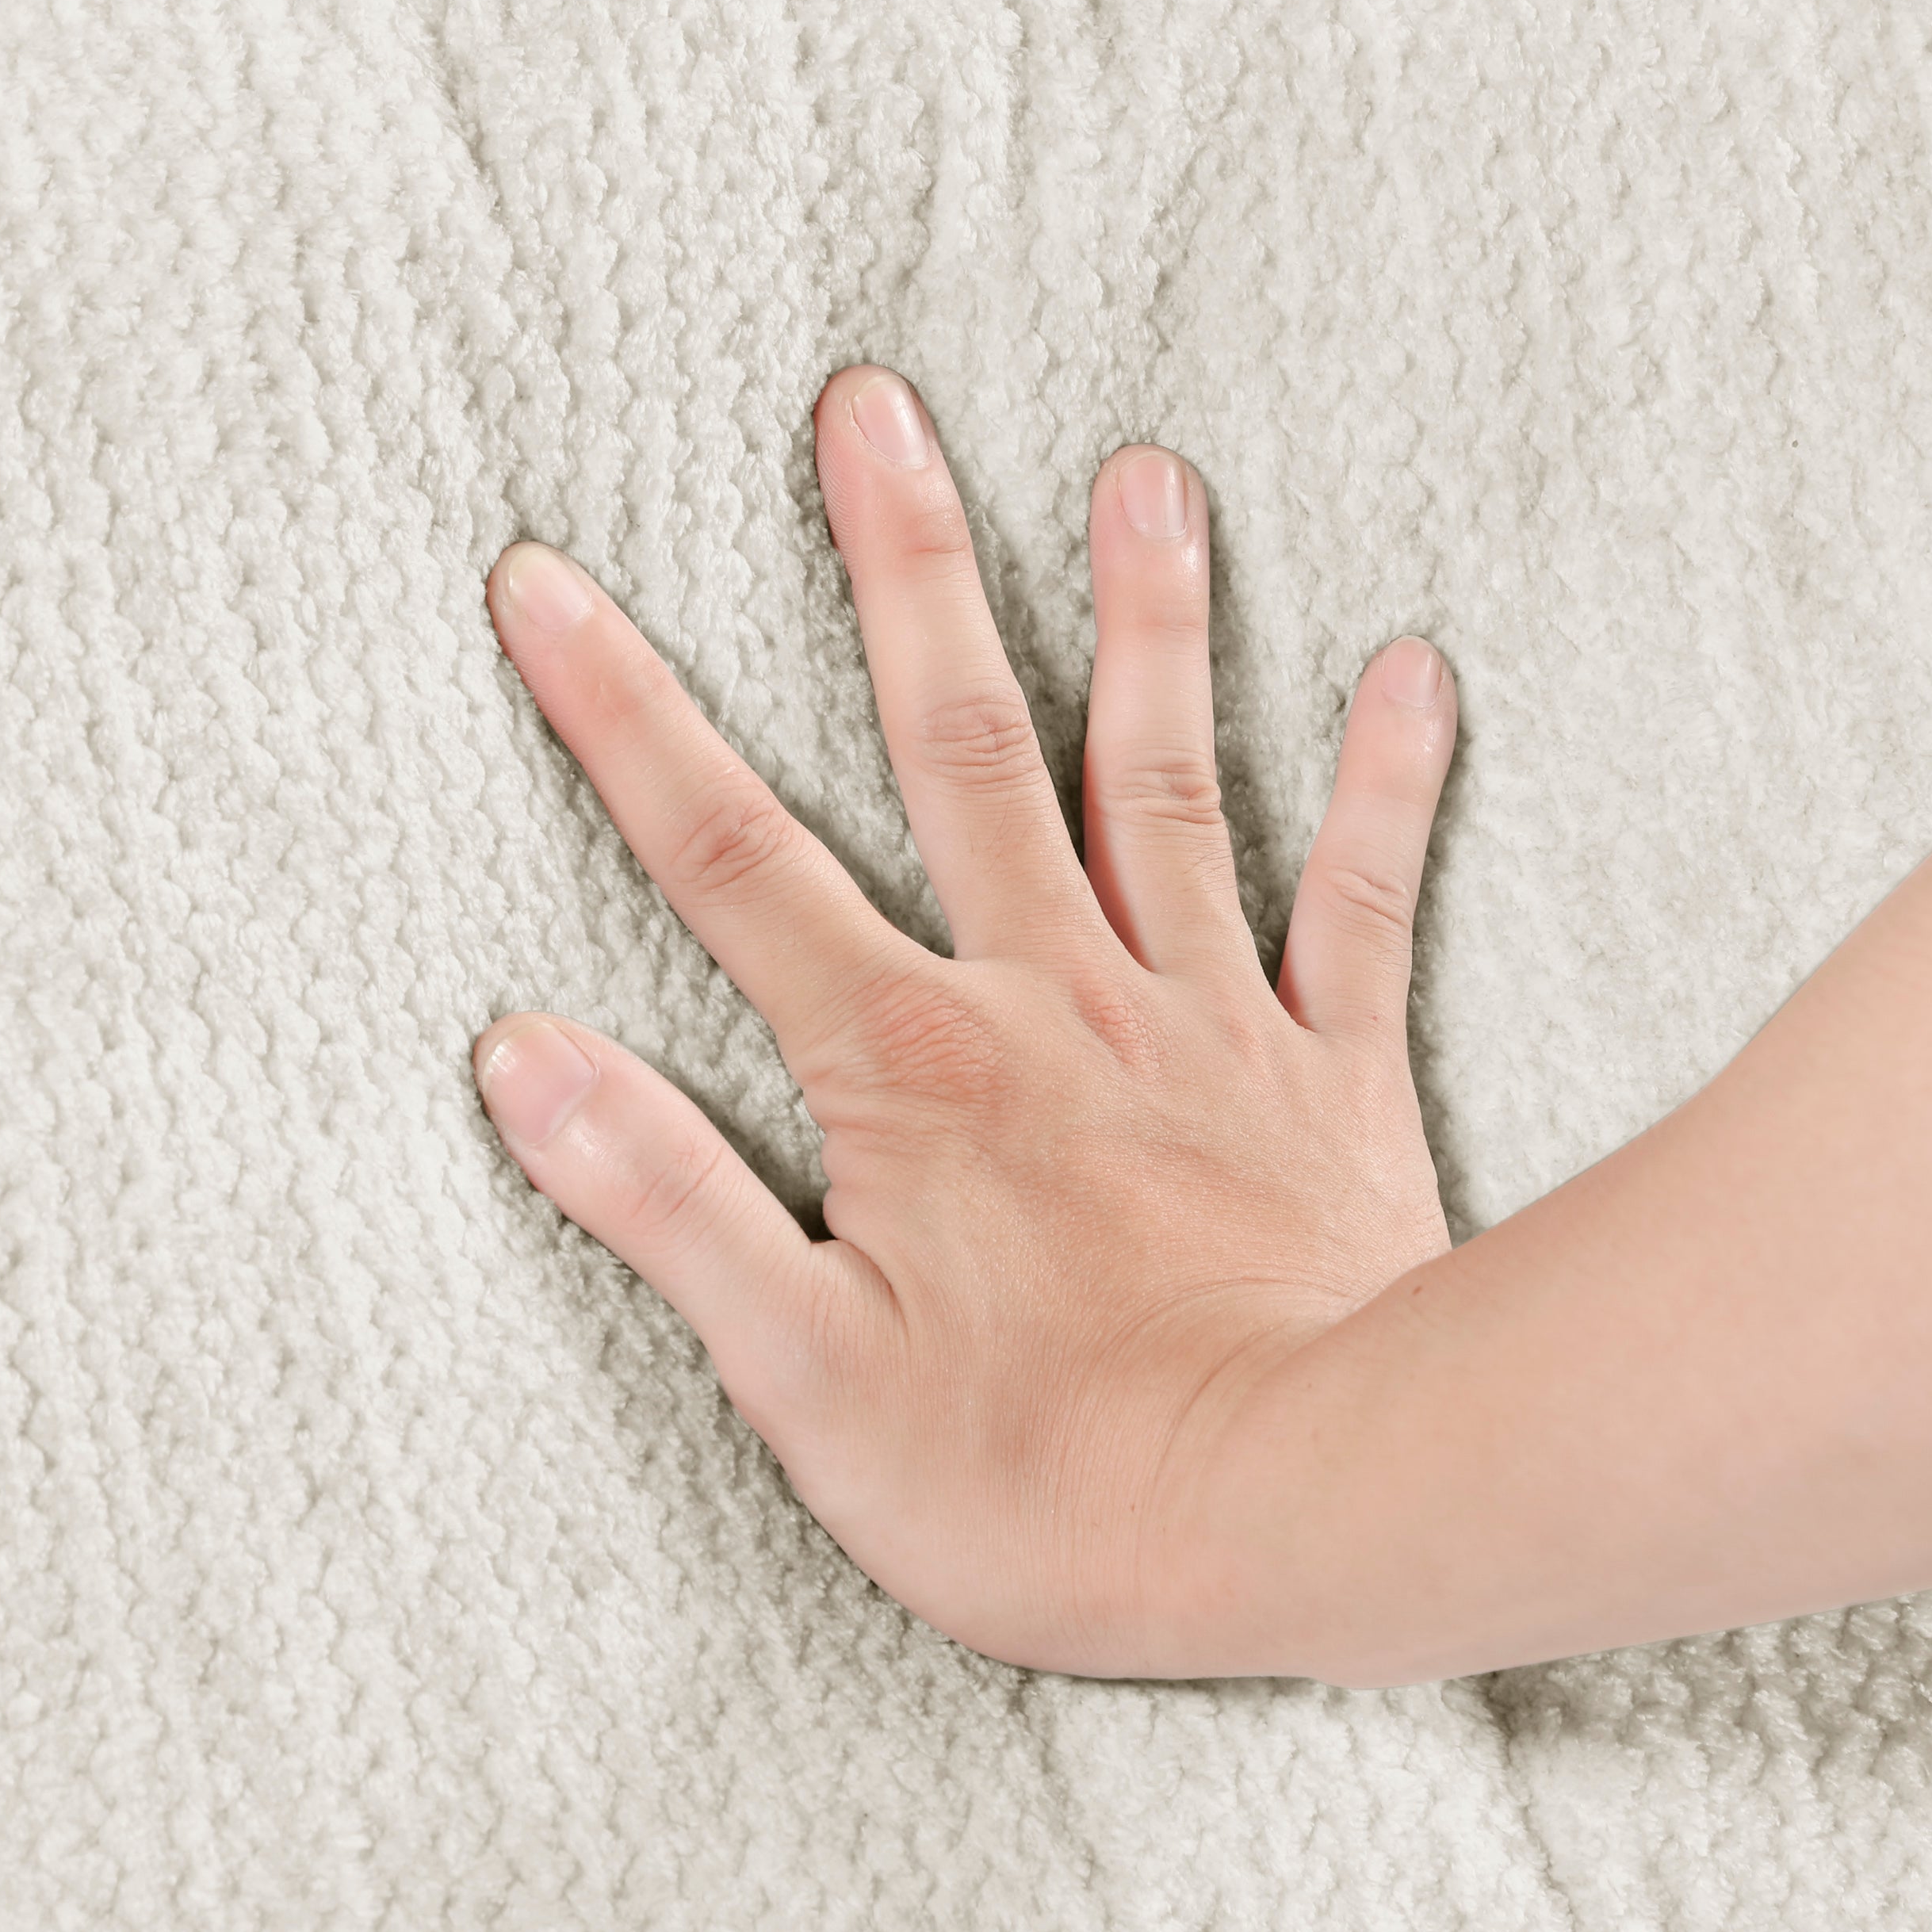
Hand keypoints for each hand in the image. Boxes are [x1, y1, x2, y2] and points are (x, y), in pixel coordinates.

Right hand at [472, 365, 1458, 1677]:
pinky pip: (1360, 905)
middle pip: (962, 749)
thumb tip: (519, 1053)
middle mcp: (1053, 1001)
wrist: (1304, 1524)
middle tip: (876, 407)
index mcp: (909, 1068)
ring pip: (1164, 783)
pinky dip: (1386, 786)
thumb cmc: (1043, 1484)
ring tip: (1146, 472)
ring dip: (1147, 623)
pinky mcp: (1333, 1077)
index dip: (624, 716)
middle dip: (905, 574)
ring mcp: (1203, 1024)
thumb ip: (664, 1202)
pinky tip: (1412, 665)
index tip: (542, 578)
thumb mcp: (801, 1376)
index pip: (729, 858)